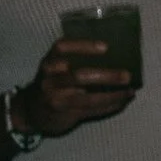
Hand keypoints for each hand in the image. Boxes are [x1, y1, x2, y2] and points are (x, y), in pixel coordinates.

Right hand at [16, 36, 136, 137]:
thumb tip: (116, 57)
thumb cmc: (52, 83)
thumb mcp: (55, 68)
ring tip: (130, 92)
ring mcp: (56, 99)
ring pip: (88, 98)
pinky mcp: (64, 114)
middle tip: (127, 75)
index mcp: (49, 62)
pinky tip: (122, 101)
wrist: (30, 110)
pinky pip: (91, 110)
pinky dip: (109, 106)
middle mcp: (50, 79)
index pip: (62, 48)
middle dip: (106, 76)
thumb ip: (76, 62)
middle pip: (79, 76)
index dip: (83, 46)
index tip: (106, 47)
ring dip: (113, 95)